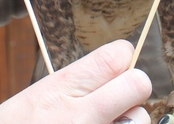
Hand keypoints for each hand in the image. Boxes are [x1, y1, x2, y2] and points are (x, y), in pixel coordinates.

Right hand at [0, 40, 153, 123]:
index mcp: (60, 90)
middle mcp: (82, 116)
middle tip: (117, 99)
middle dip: (131, 89)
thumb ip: (70, 86)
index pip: (116, 56)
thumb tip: (111, 70)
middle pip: (139, 84)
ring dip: (129, 120)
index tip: (115, 69)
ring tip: (104, 123)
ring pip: (141, 118)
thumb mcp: (31, 100)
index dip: (120, 60)